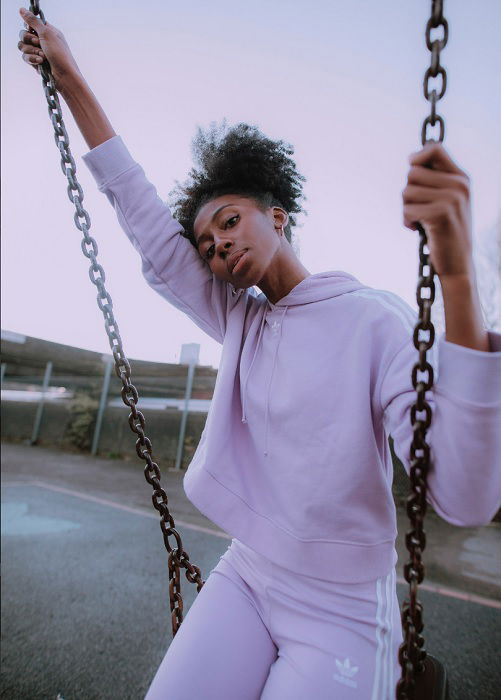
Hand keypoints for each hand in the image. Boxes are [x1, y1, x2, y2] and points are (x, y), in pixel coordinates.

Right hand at [17, 7, 81, 92]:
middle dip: (30, 40)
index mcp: (49, 31)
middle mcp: (43, 41)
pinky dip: (32, 59)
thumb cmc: (60, 55)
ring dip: (31, 51)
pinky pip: (25, 57)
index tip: (32, 30)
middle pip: (24, 34)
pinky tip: (39, 62)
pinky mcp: (36, 62)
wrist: (64, 76)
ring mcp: (39, 52)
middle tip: (39, 44)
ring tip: (42, 57)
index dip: (30, 27)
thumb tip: (22, 9)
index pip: (32, 24)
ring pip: (23, 46)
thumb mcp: (47, 33)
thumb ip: (33, 21)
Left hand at [402, 142, 472, 278]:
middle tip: (417, 209)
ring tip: (418, 220)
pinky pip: (407, 209)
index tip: (411, 169)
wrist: (457, 263)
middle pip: (413, 172)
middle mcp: (459, 185)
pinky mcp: (441, 214)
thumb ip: (433, 180)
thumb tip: (412, 158)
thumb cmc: (444, 232)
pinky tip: (417, 229)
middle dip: (408, 192)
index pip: (434, 148)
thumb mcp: (445, 201)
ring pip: (407, 191)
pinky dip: (406, 221)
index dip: (416, 157)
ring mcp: (452, 198)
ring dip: (406, 208)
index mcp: (461, 178)